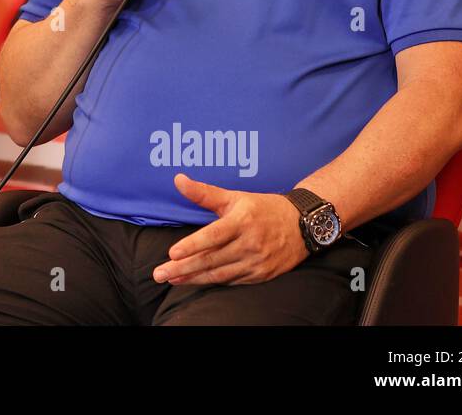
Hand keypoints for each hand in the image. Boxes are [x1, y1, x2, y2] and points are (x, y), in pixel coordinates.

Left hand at [151, 173, 306, 285]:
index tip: (172, 253)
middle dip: (183, 268)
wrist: (302, 224)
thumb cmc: (262, 208)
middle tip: (159, 274)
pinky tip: (195, 281)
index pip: (213, 236)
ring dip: (193, 278)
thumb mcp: (234, 197)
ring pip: (220, 274)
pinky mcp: (262, 274)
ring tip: (171, 279)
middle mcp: (250, 243)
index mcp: (242, 221)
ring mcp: (257, 261)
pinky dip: (212, 282)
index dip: (192, 245)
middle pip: (211, 259)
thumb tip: (178, 179)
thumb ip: (204, 192)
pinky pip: (232, 281)